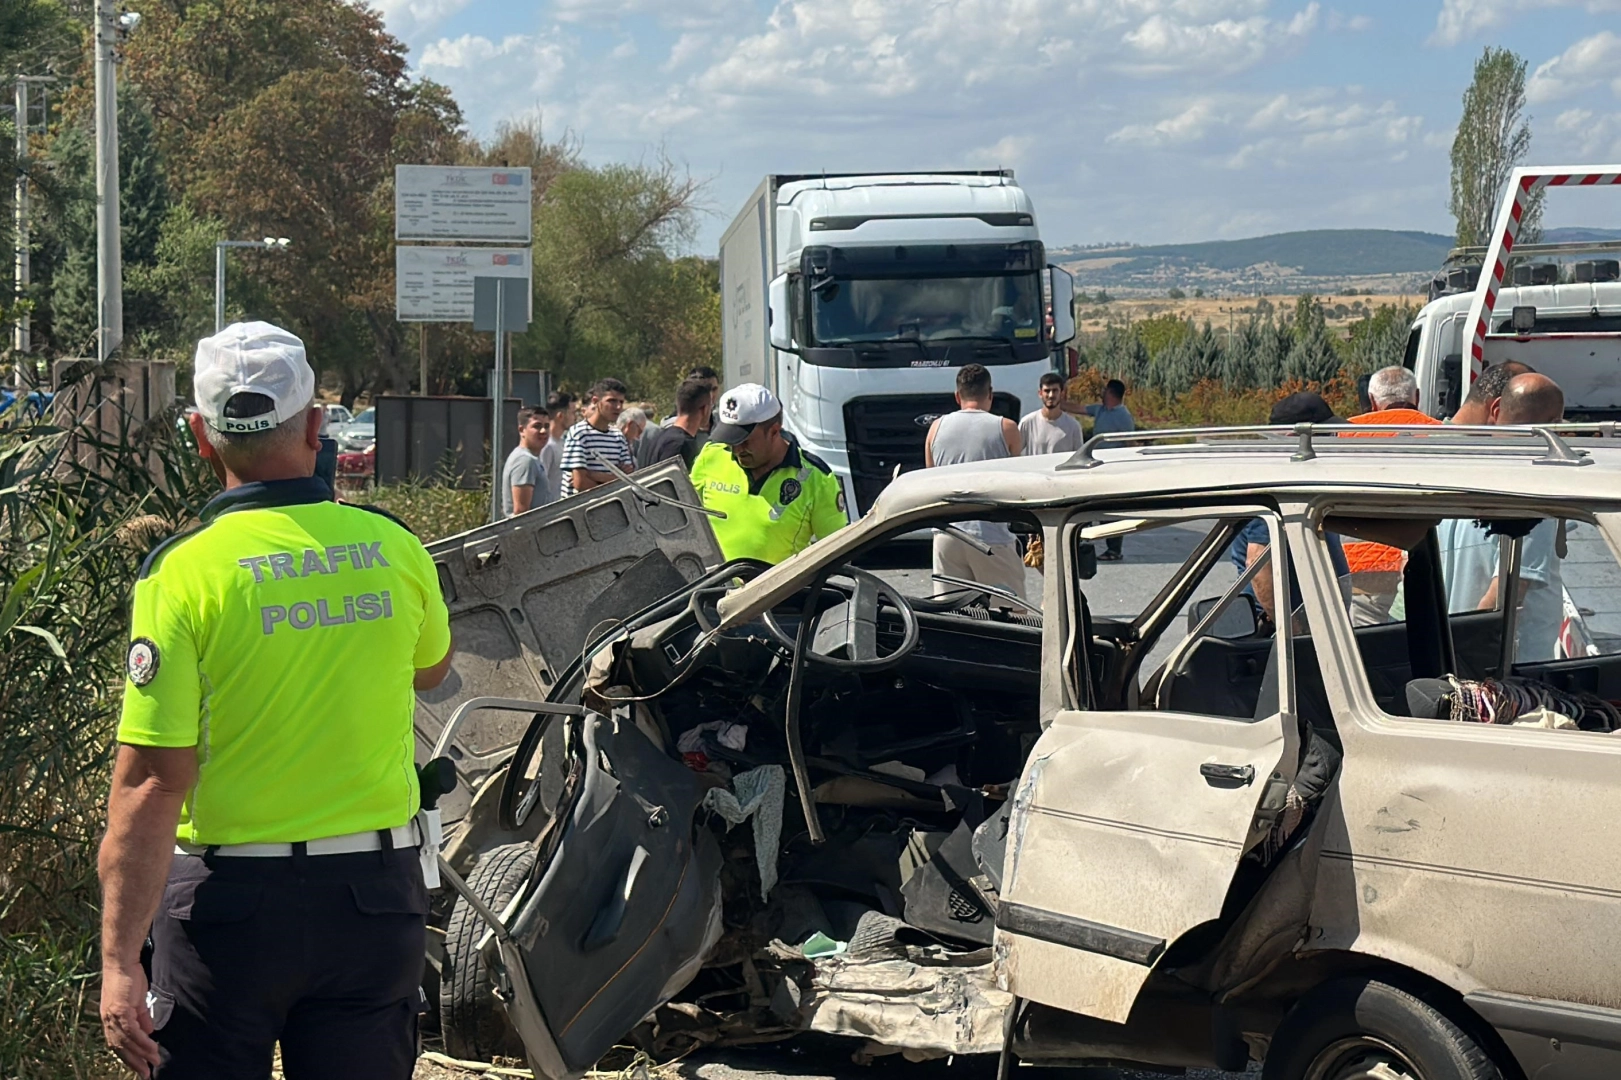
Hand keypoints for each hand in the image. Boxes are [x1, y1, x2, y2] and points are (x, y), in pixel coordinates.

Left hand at [101, 961, 160, 1077]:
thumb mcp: (136, 1001)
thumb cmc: (129, 979)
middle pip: (120, 1048)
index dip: (129, 1057)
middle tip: (146, 1073)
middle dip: (134, 1062)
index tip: (141, 1066)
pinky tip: (152, 1047)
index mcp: (110, 1020)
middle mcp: (108, 1022)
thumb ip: (141, 1017)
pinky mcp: (120, 1011)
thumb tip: (148, 1031)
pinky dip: (142, 1041)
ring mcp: (113, 1017)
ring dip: (141, 1053)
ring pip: (127, 1042)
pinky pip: (132, 1032)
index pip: (119, 1044)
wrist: (122, 963)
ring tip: (154, 1061)